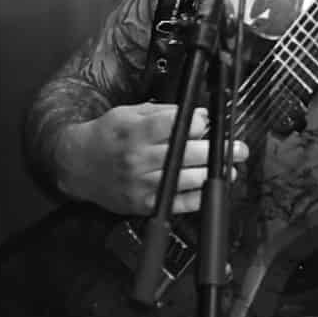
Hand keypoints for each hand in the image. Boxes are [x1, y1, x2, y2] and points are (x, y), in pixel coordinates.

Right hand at [52, 103, 246, 215]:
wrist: (78, 165)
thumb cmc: (105, 136)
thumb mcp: (127, 113)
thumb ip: (161, 113)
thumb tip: (194, 113)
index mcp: (136, 132)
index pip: (177, 125)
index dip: (200, 123)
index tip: (211, 122)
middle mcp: (139, 158)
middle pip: (188, 153)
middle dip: (218, 149)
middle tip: (240, 147)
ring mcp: (142, 183)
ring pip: (187, 179)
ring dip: (214, 174)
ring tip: (231, 169)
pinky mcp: (143, 203)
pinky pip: (177, 203)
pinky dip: (198, 197)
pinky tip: (209, 188)